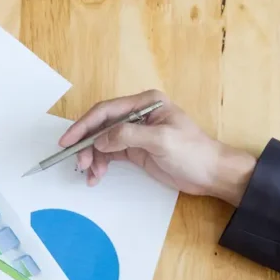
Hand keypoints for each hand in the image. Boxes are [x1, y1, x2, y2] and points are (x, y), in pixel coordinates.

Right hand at [59, 90, 257, 205]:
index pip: (106, 110)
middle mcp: (137, 115)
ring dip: (93, 158)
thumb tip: (101, 140)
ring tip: (91, 175)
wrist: (211, 174)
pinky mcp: (135, 150)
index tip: (68, 140)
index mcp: (145, 103)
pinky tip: (97, 176)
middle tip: (80, 164)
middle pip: (100, 126)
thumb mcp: (161, 140)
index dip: (84, 124)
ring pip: (102, 142)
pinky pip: (110, 154)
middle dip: (87, 145)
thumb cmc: (193, 152)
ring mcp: (135, 133)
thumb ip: (128, 135)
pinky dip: (100, 165)